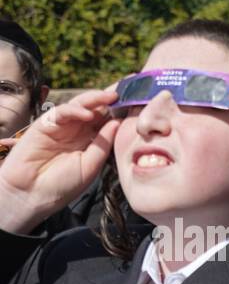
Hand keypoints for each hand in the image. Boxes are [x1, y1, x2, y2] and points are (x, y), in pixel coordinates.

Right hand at [0, 88, 118, 233]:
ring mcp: (62, 126)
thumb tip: (118, 123)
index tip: (140, 102)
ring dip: (96, 99)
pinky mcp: (45, 124)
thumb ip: (103, 144)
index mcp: (92, 140)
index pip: (109, 120)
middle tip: (128, 88)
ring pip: (81, 105)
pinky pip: (62, 112)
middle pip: (97, 108)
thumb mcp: (91, 165)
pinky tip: (88, 114)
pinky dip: (76, 110)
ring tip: (111, 97)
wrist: (34, 194)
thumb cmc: (63, 184)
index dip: (122, 111)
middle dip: (112, 98)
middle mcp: (78, 130)